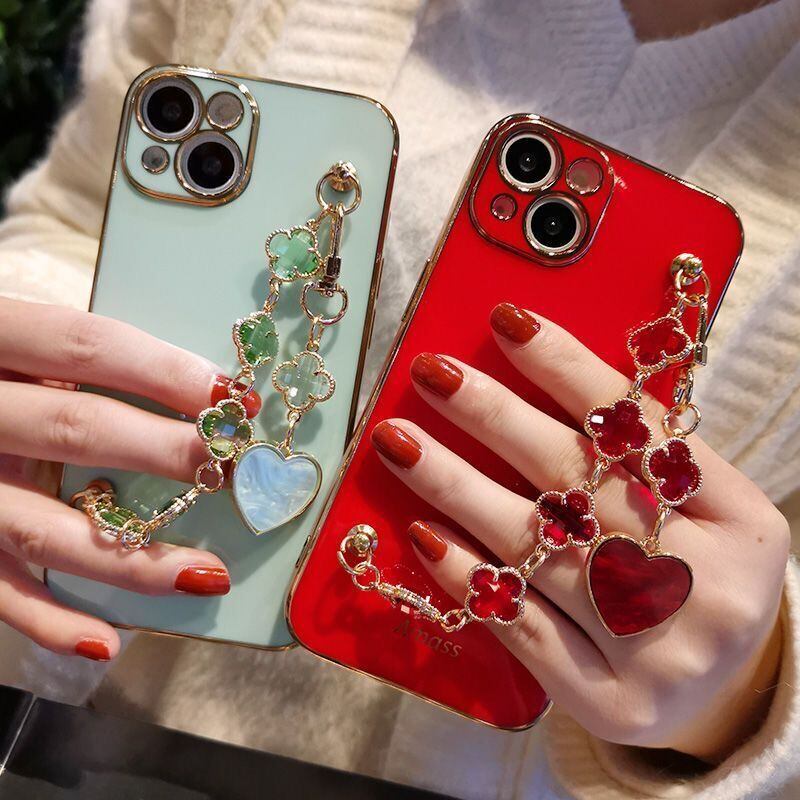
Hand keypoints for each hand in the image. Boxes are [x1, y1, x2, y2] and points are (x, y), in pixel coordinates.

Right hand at [0, 298, 254, 660]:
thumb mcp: (18, 340)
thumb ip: (80, 358)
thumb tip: (202, 396)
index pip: (88, 344)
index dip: (166, 371)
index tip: (233, 398)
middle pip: (75, 429)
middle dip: (163, 452)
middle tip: (233, 474)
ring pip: (40, 527)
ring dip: (130, 558)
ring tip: (207, 574)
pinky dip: (48, 621)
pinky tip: (107, 642)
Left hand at [371, 302, 788, 760]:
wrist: (730, 695)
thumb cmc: (699, 575)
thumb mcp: (704, 510)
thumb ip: (641, 455)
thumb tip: (530, 375)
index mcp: (744, 522)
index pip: (641, 428)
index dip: (568, 368)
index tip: (504, 321)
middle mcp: (708, 587)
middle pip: (579, 482)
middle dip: (494, 417)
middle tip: (431, 373)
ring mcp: (659, 655)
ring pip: (537, 552)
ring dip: (456, 487)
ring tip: (400, 442)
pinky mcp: (611, 705)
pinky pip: (523, 630)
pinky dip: (469, 576)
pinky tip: (424, 533)